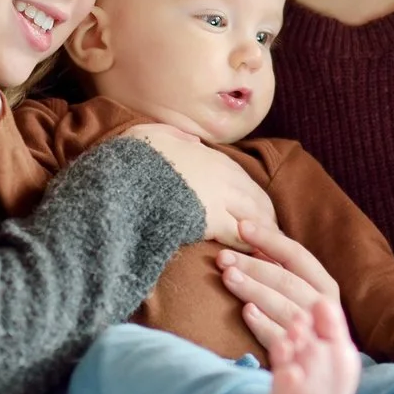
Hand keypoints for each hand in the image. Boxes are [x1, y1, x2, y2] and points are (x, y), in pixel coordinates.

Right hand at [112, 123, 273, 246]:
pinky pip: (242, 236)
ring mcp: (220, 197)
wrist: (123, 176)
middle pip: (259, 200)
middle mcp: (223, 175)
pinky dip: (249, 248)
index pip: (245, 181)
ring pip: (256, 218)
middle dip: (267, 221)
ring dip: (263, 236)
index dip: (253, 199)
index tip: (258, 213)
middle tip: (271, 240)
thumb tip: (191, 138)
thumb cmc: (133, 157)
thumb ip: (176, 136)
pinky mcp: (213, 219)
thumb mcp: (154, 134)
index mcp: (212, 157)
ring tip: (266, 254)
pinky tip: (251, 259)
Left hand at [217, 216, 344, 351]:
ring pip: (283, 307)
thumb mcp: (296, 290)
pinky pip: (280, 338)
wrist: (316, 369)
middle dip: (253, 266)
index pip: (296, 255)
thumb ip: (278, 267)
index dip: (268, 239)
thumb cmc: (298, 318)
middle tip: (223, 258)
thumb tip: (247, 236)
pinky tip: (246, 312)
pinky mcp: (299, 356)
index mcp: (324, 284)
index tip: (241, 227)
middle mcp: (323, 306)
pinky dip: (263, 325)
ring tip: (228, 278)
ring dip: (255, 290)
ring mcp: (313, 332)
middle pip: (286, 281)